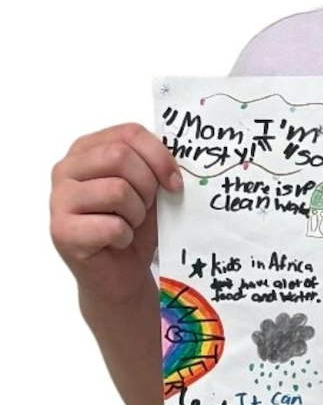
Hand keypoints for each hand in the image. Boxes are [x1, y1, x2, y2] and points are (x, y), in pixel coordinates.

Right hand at [51, 122, 179, 301]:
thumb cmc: (134, 223)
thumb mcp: (149, 186)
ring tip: (129, 223)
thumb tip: (183, 151)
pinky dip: (126, 236)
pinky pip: (112, 226)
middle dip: (147, 185)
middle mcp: (66, 169)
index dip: (160, 156)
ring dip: (136, 213)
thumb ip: (153, 163)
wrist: (120, 272)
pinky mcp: (61, 231)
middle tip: (146, 206)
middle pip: (119, 156)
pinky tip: (117, 241)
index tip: (174, 182)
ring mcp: (58, 199)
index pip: (128, 133)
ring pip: (116, 190)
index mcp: (86, 150)